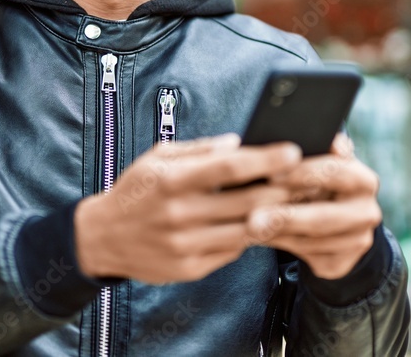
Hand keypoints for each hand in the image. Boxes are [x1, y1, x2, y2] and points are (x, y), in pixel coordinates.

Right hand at [74, 134, 301, 283]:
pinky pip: (233, 251)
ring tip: (295, 200)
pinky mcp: (190, 268)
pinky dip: (251, 236)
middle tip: (308, 176)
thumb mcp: (157, 158)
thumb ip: (198, 150)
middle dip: (282, 188)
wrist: (102, 239)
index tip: (293, 151)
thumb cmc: (136, 191)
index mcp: (171, 181)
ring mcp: (185, 246)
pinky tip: (264, 222)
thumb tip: (237, 142)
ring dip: (275, 215)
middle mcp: (179, 215)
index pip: (228, 167)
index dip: (265, 158)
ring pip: (246, 230)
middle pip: (246, 201)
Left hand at [246, 133, 382, 279]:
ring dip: (277, 234)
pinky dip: (279, 245)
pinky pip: (305, 256)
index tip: (270, 174)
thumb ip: (314, 151)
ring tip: (248, 228)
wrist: (335, 221)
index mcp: (364, 181)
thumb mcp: (319, 163)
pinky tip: (258, 238)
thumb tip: (299, 145)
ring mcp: (357, 241)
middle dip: (286, 216)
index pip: (336, 172)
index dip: (303, 173)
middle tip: (253, 216)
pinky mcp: (341, 264)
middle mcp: (367, 212)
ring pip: (311, 240)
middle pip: (324, 216)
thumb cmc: (317, 181)